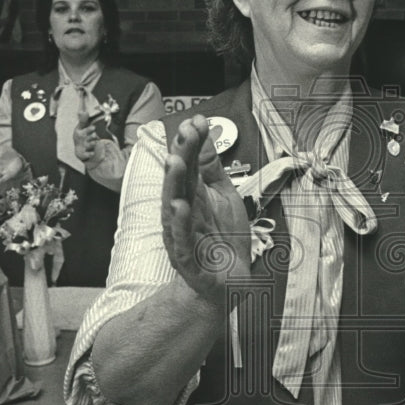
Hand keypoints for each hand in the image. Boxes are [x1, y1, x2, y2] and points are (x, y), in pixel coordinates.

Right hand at [73, 111, 105, 165]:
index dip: (88, 128)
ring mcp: (83, 146)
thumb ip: (83, 120)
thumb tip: (85, 112)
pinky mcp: (84, 153)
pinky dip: (89, 154)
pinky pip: (86, 154)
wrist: (79, 149)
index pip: (82, 129)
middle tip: (95, 134)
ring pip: (88, 144)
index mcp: (79, 131)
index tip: (94, 127)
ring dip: (91, 143)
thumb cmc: (81, 136)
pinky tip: (92, 153)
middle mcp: (81, 139)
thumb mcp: (81, 128)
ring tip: (95, 142)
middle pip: (85, 136)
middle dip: (90, 135)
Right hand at [161, 114, 250, 304]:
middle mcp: (183, 212)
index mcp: (193, 195)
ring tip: (175, 161)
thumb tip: (203, 132)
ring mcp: (183, 235)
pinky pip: (182, 240)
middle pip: (180, 180)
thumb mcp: (222, 195)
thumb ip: (210, 166)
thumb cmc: (224, 239)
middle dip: (181, 155)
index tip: (196, 121)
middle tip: (185, 133)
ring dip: (174, 184)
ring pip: (174, 207)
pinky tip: (180, 207)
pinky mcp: (188, 258)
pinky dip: (179, 224)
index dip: (190, 143)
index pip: (189, 164)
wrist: (230, 283)